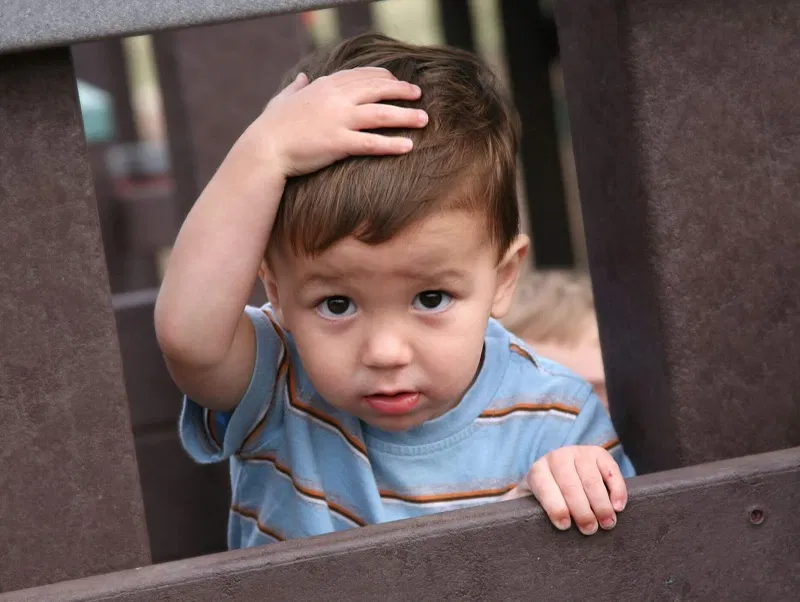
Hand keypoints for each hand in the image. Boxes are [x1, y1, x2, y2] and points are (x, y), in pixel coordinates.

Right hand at [248, 67, 427, 177]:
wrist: (264, 149)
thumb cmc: (270, 127)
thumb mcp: (282, 99)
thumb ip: (296, 88)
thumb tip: (302, 77)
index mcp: (324, 86)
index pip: (360, 75)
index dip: (382, 77)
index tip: (396, 81)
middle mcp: (335, 99)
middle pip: (377, 90)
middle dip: (401, 91)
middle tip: (419, 95)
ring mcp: (338, 120)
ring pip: (381, 115)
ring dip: (406, 116)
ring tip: (424, 120)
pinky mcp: (339, 143)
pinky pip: (372, 142)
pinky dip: (392, 144)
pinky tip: (408, 146)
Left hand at [503, 445, 627, 534]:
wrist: (557, 475)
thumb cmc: (542, 499)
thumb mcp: (524, 503)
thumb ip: (510, 510)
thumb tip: (489, 522)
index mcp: (537, 471)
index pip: (544, 486)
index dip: (554, 506)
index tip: (564, 526)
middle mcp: (556, 457)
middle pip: (570, 484)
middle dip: (581, 509)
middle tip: (590, 530)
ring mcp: (579, 452)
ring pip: (591, 477)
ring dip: (601, 502)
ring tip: (607, 523)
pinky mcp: (599, 453)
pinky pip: (610, 469)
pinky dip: (616, 488)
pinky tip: (618, 506)